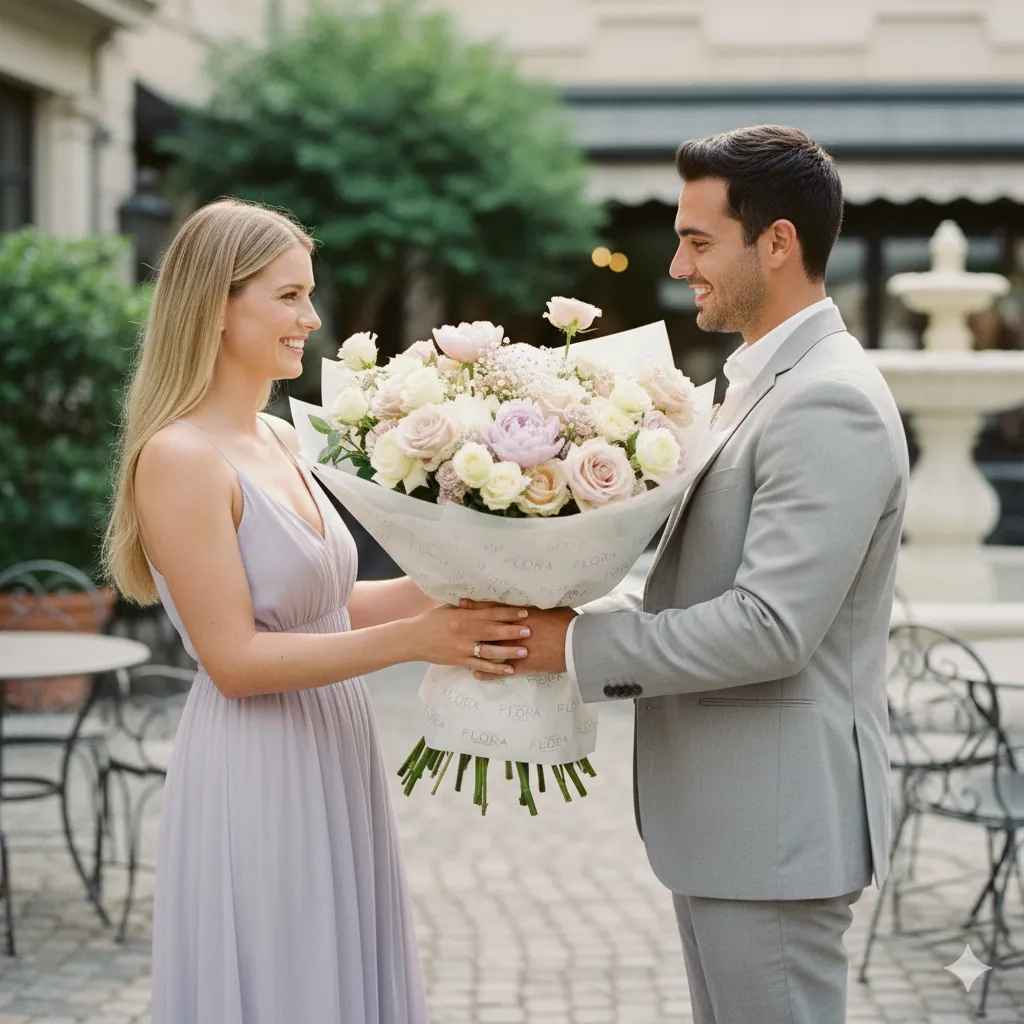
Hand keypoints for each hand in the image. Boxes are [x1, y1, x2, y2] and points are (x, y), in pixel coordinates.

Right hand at [407, 603, 531, 675]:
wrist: (413, 638)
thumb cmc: (433, 620)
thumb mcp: (450, 608)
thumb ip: (469, 606)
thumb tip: (488, 599)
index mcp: (464, 615)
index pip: (490, 612)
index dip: (508, 613)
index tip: (524, 612)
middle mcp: (464, 630)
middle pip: (493, 630)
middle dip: (512, 631)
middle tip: (530, 630)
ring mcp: (462, 647)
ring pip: (489, 650)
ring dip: (508, 651)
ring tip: (524, 651)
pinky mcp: (459, 660)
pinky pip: (480, 665)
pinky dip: (495, 668)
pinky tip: (509, 669)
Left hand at [460, 601, 576, 677]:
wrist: (577, 642)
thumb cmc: (568, 622)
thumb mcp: (553, 606)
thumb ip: (540, 602)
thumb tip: (537, 594)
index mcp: (521, 615)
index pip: (494, 609)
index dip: (476, 606)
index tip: (461, 603)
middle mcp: (514, 630)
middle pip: (486, 628)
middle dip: (468, 626)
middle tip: (451, 624)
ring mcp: (516, 648)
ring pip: (490, 649)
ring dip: (473, 650)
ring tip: (458, 651)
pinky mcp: (523, 664)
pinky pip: (501, 670)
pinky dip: (488, 672)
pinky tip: (476, 674)